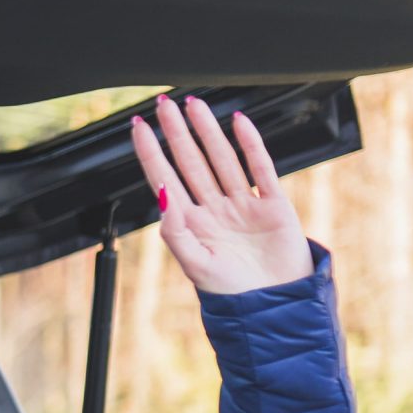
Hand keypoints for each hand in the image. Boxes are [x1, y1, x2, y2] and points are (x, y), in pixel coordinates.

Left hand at [129, 94, 313, 294]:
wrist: (274, 308)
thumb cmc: (232, 294)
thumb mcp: (195, 264)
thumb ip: (175, 231)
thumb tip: (161, 193)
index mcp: (192, 224)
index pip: (166, 178)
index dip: (151, 153)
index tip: (137, 128)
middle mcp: (215, 209)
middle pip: (192, 161)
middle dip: (176, 132)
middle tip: (163, 104)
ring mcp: (244, 205)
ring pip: (221, 159)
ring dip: (207, 131)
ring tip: (193, 105)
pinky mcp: (273, 205)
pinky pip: (260, 168)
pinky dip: (250, 145)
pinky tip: (238, 123)